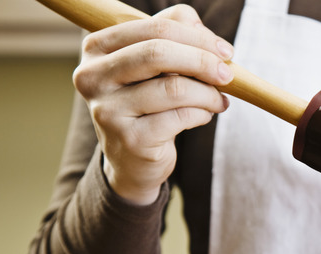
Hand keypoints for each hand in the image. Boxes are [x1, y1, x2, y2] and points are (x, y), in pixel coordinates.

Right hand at [73, 5, 233, 204]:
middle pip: (158, 54)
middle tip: (228, 75)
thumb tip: (200, 28)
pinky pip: (180, 117)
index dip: (197, 37)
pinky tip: (204, 116)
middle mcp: (92, 77)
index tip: (225, 51)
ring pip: (174, 88)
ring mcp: (108, 110)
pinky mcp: (130, 139)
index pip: (154, 29)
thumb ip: (174, 32)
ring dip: (208, 94)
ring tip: (219, 100)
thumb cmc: (147, 101)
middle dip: (203, 62)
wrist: (132, 157)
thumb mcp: (155, 62)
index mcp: (96, 48)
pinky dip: (202, 114)